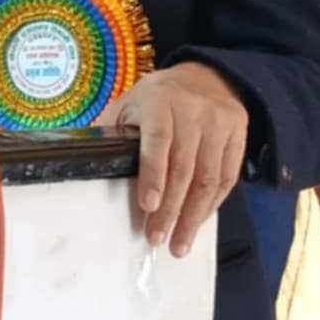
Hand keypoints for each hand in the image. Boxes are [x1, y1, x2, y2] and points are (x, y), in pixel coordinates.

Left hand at [99, 62, 248, 257]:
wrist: (209, 76)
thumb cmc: (159, 98)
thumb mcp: (130, 103)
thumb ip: (110, 130)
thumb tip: (80, 162)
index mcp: (160, 101)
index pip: (158, 139)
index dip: (153, 174)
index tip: (146, 205)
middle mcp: (193, 111)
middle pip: (184, 166)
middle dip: (170, 208)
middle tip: (156, 238)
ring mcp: (219, 123)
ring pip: (208, 177)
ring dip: (193, 216)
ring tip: (179, 244)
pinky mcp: (239, 135)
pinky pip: (227, 177)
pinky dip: (212, 205)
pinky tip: (198, 222)